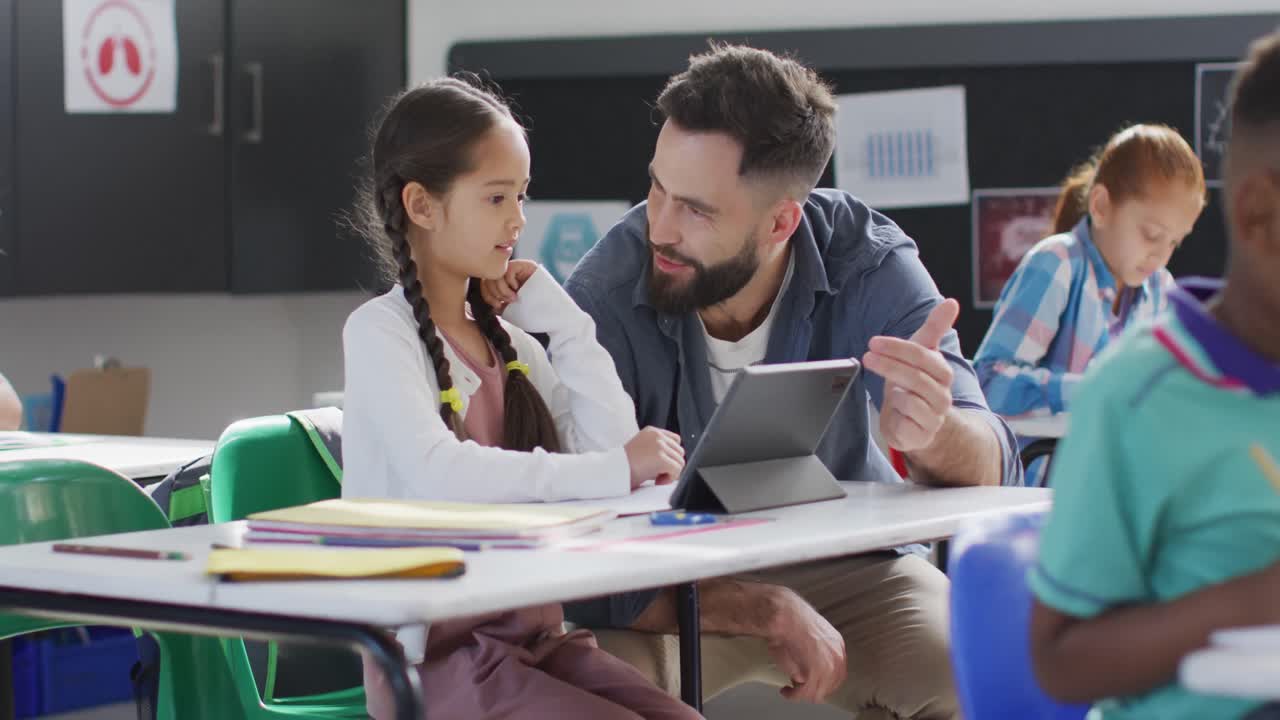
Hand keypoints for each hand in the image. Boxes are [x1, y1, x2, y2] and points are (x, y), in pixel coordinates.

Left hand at [478, 259, 538, 312]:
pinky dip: (510, 282)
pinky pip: (508, 270)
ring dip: (502, 289)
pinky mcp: (524, 265)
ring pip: (497, 273)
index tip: (497, 306)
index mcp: (503, 284)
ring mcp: (516, 268)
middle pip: (489, 277)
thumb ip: (499, 304)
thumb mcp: (510, 309)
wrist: (552, 311)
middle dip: (494, 293)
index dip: (487, 295)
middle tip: (505, 302)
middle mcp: (508, 274)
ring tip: (513, 298)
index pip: (485, 284)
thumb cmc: (532, 311)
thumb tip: (486, 303)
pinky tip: (518, 289)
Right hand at [623, 426, 684, 489]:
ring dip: (670, 473)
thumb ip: (658, 450)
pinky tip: (656, 481)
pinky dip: (670, 479)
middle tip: (658, 475)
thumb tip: (677, 460)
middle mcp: (657, 435)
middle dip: (671, 465)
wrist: (612, 471)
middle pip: (680, 451)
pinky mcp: (661, 458)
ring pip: (680, 461)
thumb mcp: (643, 450)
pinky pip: (677, 470)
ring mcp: (659, 446)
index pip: (676, 440)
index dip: (671, 455)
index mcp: (652, 431)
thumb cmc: (626, 466)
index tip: (661, 465)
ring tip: (656, 478)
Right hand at [766, 587, 846, 701]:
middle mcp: (837, 656)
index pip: (837, 674)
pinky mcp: (815, 673)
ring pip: (817, 692)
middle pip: (830, 686)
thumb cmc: (790, 619)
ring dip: (801, 694)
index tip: (811, 684)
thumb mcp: (810, 636)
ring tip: (790, 691)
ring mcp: (828, 665)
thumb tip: (806, 672)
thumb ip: (815, 654)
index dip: (823, 682)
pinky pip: (804, 693)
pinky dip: (793, 696)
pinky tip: (786, 691)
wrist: (784, 614)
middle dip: (812, 690)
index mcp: (837, 644)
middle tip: (798, 689)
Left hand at [863, 299, 958, 452]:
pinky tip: (894, 409)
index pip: (922, 355)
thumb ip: (935, 328)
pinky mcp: (922, 434)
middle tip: (867, 356)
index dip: (897, 348)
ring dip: (895, 389)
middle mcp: (942, 394)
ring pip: (913, 400)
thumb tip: (952, 302)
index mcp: (942, 372)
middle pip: (916, 377)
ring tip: (886, 386)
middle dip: (889, 365)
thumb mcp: (922, 354)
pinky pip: (908, 423)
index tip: (874, 342)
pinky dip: (898, 413)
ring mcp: (934, 416)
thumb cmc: (916, 383)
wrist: (918, 423)